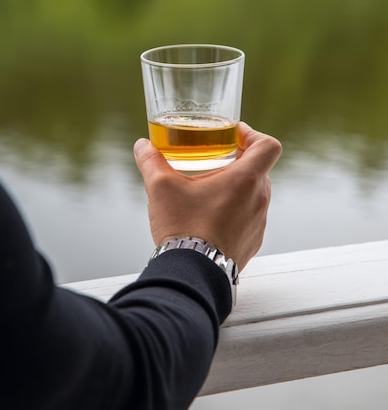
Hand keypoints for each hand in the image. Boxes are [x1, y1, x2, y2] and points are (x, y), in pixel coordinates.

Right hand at [133, 123, 281, 269]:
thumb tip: (142, 146)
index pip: (268, 146)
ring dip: (237, 188)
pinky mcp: (253, 242)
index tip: (234, 136)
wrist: (192, 274)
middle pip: (260, 169)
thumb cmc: (183, 228)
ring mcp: (259, 223)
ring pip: (255, 194)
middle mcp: (259, 200)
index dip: (254, 135)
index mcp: (246, 180)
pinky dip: (236, 211)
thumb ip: (151, 161)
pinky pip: (250, 218)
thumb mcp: (161, 188)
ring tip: (210, 191)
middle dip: (239, 161)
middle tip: (215, 160)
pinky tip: (211, 217)